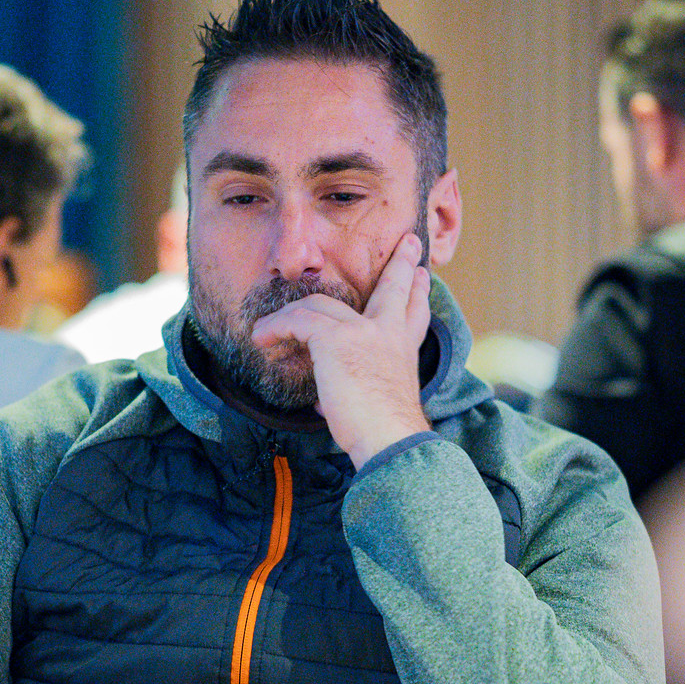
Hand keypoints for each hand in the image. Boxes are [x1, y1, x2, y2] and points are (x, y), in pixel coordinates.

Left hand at [251, 232, 431, 468]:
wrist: (391, 439)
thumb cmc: (382, 434)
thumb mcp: (374, 404)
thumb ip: (351, 391)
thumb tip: (324, 400)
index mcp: (404, 351)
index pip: (414, 315)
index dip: (418, 295)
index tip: (422, 277)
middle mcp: (390, 335)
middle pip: (395, 289)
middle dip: (402, 265)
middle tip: (410, 244)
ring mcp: (366, 331)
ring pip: (322, 303)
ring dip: (289, 315)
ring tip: (267, 326)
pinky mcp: (337, 338)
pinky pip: (298, 320)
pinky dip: (276, 328)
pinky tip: (262, 339)